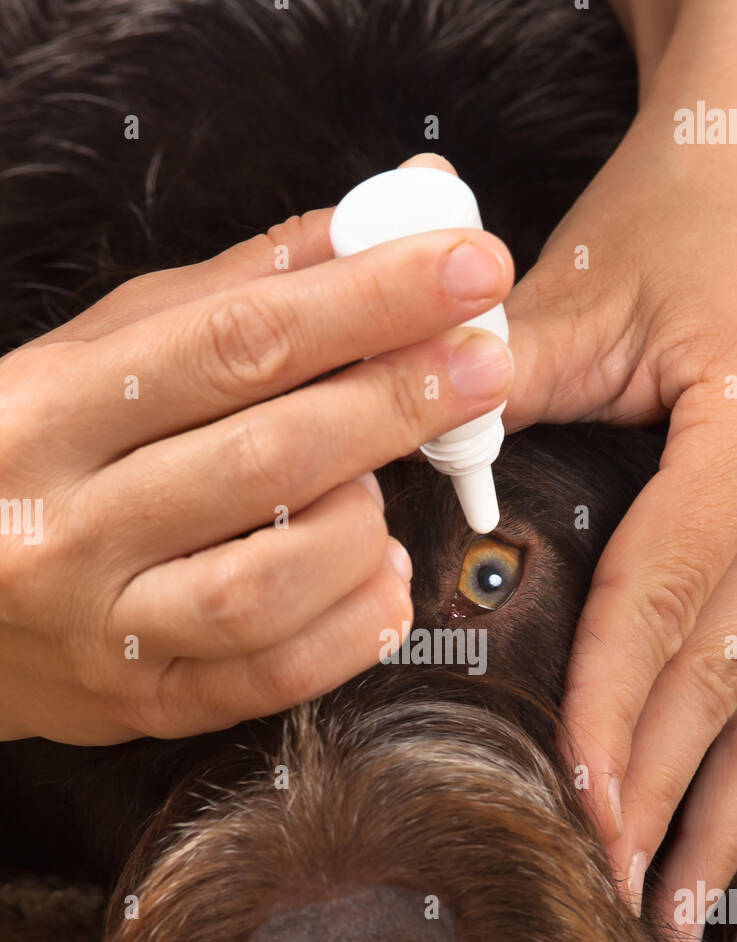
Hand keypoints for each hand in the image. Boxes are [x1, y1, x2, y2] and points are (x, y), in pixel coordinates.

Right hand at [0, 199, 512, 742]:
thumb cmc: (32, 461)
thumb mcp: (99, 356)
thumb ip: (226, 298)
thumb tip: (363, 234)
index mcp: (51, 409)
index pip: (234, 341)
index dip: (365, 301)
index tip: (462, 267)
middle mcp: (69, 521)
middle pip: (267, 457)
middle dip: (398, 401)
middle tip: (482, 365)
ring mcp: (104, 625)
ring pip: (269, 582)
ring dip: (362, 525)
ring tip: (379, 491)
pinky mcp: (144, 702)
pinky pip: (272, 676)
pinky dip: (355, 626)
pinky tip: (380, 578)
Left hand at [504, 0, 736, 941]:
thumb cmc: (698, 206)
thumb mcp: (595, 283)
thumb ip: (508, 380)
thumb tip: (426, 462)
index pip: (668, 601)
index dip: (617, 711)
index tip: (581, 804)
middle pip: (733, 673)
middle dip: (673, 794)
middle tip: (623, 896)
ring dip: (736, 816)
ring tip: (694, 917)